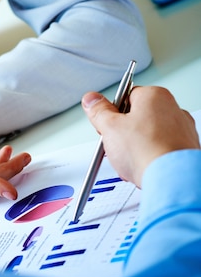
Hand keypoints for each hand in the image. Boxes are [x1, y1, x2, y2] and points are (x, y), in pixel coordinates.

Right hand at [82, 86, 199, 186]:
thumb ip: (98, 111)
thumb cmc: (147, 151)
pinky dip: (149, 157)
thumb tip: (91, 99)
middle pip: (136, 117)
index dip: (111, 113)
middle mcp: (173, 109)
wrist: (172, 179)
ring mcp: (182, 130)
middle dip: (122, 133)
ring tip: (129, 159)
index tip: (105, 124)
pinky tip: (141, 166)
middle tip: (115, 144)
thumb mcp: (110, 127)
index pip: (124, 97)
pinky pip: (160, 149)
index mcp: (155, 96)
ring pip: (147, 135)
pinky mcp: (185, 149)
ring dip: (134, 147)